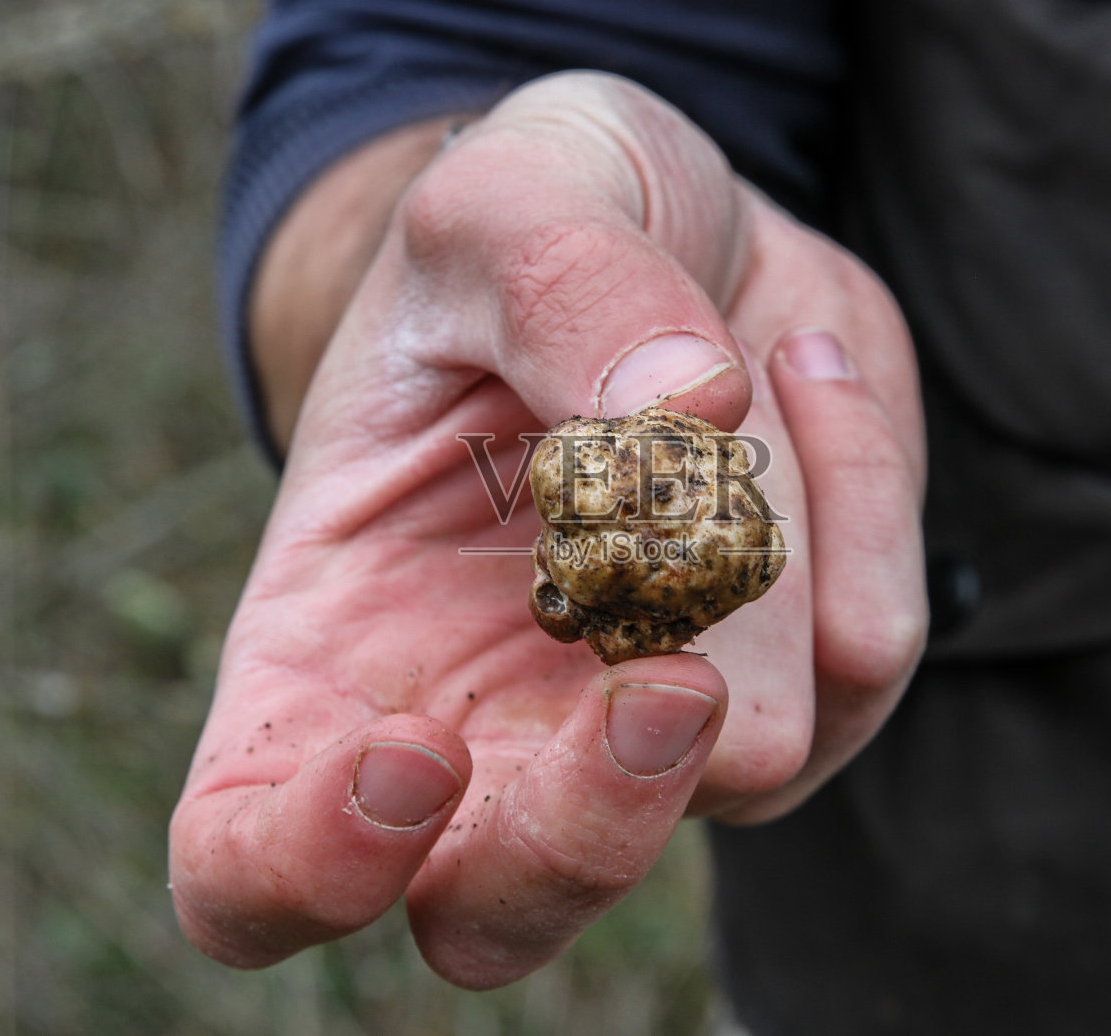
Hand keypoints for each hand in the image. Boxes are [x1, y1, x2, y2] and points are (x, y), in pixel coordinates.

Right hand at [169, 72, 925, 985]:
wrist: (666, 224)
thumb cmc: (526, 227)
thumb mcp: (508, 198)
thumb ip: (561, 288)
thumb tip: (685, 413)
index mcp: (332, 640)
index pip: (248, 859)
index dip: (308, 869)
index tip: (414, 751)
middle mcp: (482, 721)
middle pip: (500, 912)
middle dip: (593, 828)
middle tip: (667, 682)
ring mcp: (645, 713)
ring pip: (729, 785)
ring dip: (772, 580)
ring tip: (757, 358)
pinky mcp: (793, 672)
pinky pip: (861, 657)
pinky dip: (862, 504)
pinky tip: (806, 368)